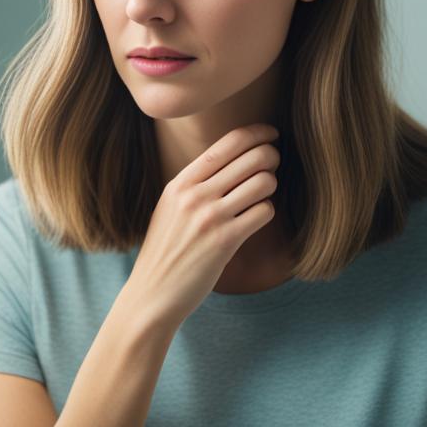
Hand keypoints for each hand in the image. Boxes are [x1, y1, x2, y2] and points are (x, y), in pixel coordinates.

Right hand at [125, 123, 281, 330]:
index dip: (255, 133)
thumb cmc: (165, 251)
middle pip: (251, 158)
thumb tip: (232, 161)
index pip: (227, 144)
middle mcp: (194, 195)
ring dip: (270, 186)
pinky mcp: (225, 241)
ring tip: (262, 194)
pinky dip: (266, 212)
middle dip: (271, 156)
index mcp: (180, 183)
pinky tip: (255, 219)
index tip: (270, 134)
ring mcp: (210, 217)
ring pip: (262, 182)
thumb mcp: (170, 208)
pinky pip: (263, 212)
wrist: (152, 293)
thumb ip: (194, 184)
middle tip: (274, 163)